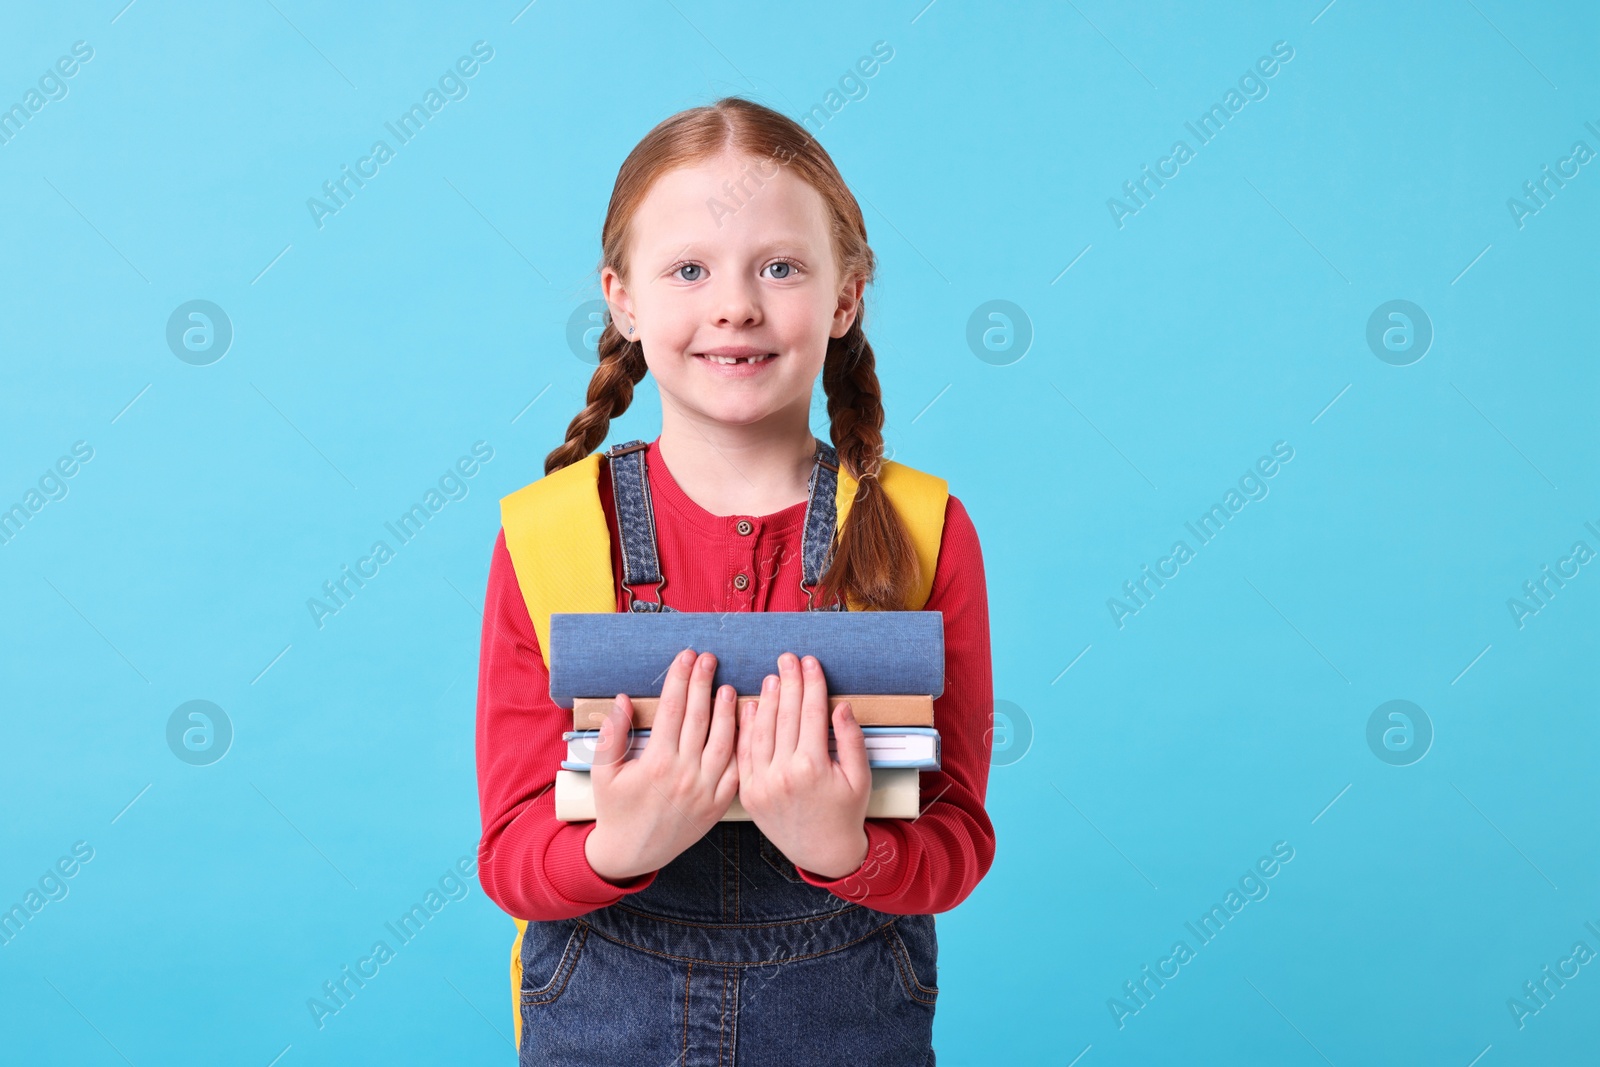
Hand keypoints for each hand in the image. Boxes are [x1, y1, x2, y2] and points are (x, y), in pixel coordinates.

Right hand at [584, 648, 739, 881]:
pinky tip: (745, 725)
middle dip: (703, 683)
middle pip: (699, 718)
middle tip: (708, 658)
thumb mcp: (603, 773)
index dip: (679, 679)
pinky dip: (743, 744)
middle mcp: (684, 775)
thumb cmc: (615, 810)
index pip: (671, 709)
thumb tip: (625, 699)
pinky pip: (737, 769)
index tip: (685, 656)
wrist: (632, 854)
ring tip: (728, 687)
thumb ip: (613, 734)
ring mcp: (705, 791)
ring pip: (724, 741)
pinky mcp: (718, 805)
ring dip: (727, 710)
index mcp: (656, 763)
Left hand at [736, 652, 870, 879]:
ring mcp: (763, 784)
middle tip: (789, 659)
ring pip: (762, 730)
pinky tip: (752, 705)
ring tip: (773, 677)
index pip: (811, 713)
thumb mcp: (860, 777)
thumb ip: (850, 740)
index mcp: (814, 768)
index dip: (811, 684)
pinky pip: (745, 752)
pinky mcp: (749, 792)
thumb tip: (841, 706)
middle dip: (789, 683)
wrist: (823, 852)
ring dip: (767, 700)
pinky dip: (747, 727)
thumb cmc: (846, 813)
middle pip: (786, 716)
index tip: (810, 662)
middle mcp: (785, 774)